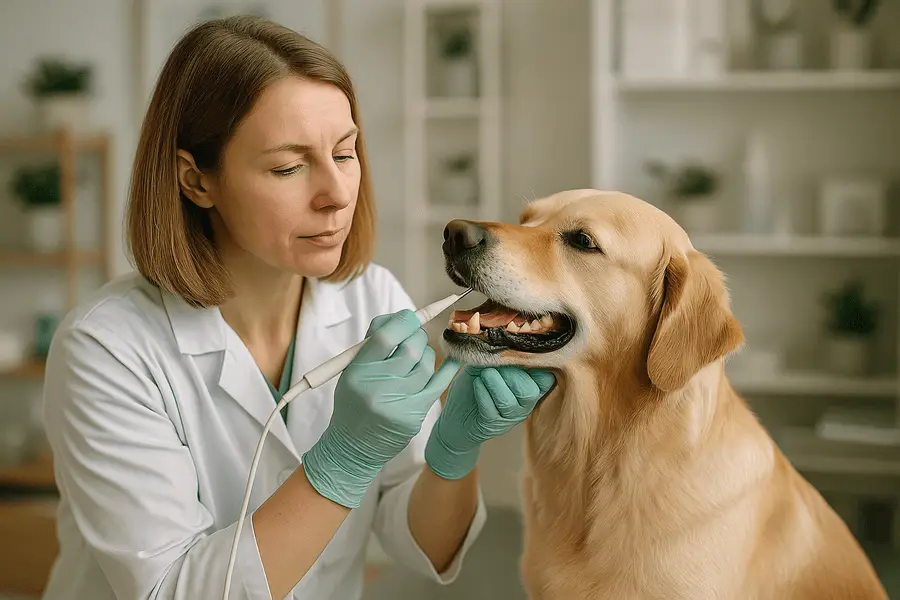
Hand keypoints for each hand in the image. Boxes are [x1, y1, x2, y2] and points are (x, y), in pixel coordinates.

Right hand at [302, 309, 460, 507]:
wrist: (353, 447)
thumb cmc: (353, 403)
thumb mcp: (351, 371)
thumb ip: (372, 343)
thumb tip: (401, 317)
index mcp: (358, 372)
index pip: (386, 336)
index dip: (403, 321)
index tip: (408, 318)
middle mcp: (378, 386)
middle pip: (411, 348)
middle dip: (416, 336)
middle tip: (414, 336)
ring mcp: (399, 402)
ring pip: (426, 363)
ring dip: (426, 353)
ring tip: (417, 356)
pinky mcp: (415, 414)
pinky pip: (439, 383)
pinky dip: (448, 367)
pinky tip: (453, 357)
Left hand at [424, 366, 554, 479]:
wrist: (455, 414)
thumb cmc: (476, 383)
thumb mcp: (488, 363)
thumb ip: (499, 353)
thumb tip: (504, 339)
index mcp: (530, 385)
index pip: (546, 378)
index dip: (535, 364)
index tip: (516, 353)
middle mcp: (524, 404)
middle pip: (530, 390)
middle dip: (511, 374)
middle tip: (495, 367)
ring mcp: (509, 417)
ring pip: (510, 402)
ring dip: (495, 383)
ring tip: (484, 374)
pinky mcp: (491, 425)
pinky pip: (491, 410)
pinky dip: (483, 393)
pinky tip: (477, 384)